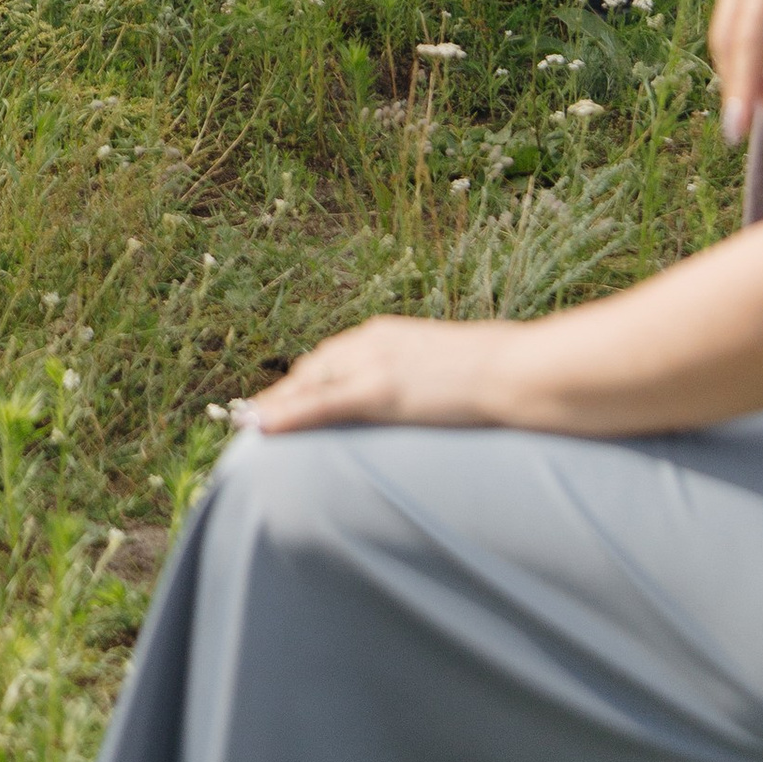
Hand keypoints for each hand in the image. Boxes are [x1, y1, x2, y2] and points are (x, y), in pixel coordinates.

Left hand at [248, 314, 538, 435]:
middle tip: (254, 415)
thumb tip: (424, 392)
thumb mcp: (450, 366)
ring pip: (308, 385)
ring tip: (246, 425)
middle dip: (283, 393)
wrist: (516, 369)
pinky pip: (321, 405)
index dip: (304, 380)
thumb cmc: (499, 370)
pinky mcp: (379, 391)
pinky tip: (260, 426)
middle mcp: (372, 341)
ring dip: (275, 405)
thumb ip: (425, 374)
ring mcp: (374, 365)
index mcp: (389, 334)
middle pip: (313, 368)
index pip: (333, 357)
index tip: (284, 395)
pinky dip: (287, 415)